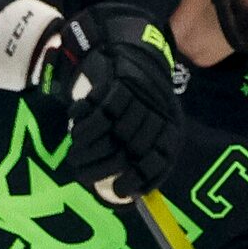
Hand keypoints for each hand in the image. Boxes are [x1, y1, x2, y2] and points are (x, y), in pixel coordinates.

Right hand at [43, 5, 181, 202]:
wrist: (133, 52)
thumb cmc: (139, 100)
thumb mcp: (152, 127)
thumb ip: (143, 156)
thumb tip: (126, 196)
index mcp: (171, 130)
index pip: (158, 162)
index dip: (138, 180)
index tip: (119, 192)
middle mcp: (159, 116)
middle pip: (131, 150)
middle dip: (103, 168)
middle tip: (84, 175)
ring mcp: (139, 99)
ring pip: (113, 133)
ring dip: (90, 149)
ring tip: (77, 157)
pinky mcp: (119, 83)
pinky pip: (99, 112)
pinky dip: (85, 125)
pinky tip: (76, 131)